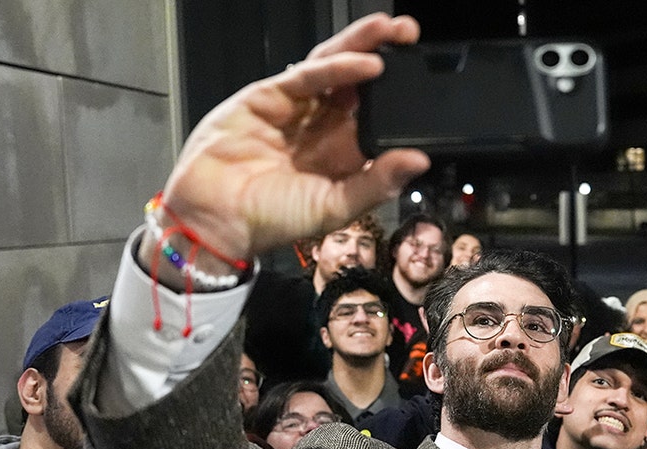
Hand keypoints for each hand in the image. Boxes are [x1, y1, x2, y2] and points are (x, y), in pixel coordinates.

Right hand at [152, 13, 430, 266]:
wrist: (216, 219)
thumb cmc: (273, 219)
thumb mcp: (335, 207)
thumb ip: (376, 183)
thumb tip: (420, 161)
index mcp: (343, 153)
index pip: (378, 114)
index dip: (401, 96)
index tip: (430, 82)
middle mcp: (322, 125)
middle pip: (359, 82)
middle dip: (386, 54)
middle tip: (411, 35)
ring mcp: (296, 107)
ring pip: (333, 67)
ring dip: (362, 45)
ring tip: (392, 31)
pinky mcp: (268, 96)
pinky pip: (306, 75)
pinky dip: (337, 66)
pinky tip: (365, 62)